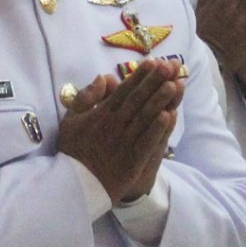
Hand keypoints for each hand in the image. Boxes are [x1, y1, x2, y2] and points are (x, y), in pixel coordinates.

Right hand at [56, 59, 186, 203]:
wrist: (75, 184)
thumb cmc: (73, 151)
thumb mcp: (70, 120)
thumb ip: (85, 98)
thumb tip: (103, 77)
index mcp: (101, 115)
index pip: (123, 91)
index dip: (139, 76)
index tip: (154, 62)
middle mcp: (114, 125)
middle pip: (137, 100)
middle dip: (155, 81)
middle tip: (171, 65)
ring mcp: (124, 142)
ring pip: (145, 118)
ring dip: (160, 101)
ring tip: (175, 85)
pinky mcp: (132, 160)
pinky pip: (146, 142)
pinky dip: (156, 129)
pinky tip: (168, 116)